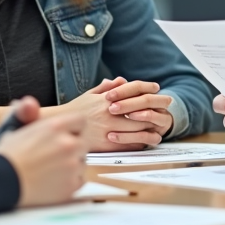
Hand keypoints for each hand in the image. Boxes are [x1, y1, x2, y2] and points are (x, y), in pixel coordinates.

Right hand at [0, 97, 88, 206]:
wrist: (0, 184)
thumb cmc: (5, 157)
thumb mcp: (13, 127)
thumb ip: (25, 112)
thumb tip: (30, 103)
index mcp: (56, 126)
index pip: (80, 121)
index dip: (72, 128)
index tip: (63, 135)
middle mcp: (68, 143)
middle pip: (83, 143)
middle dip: (72, 148)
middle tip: (53, 156)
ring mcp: (72, 165)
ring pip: (82, 162)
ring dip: (71, 165)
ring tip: (49, 169)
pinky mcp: (72, 184)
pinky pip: (79, 180)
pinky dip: (69, 182)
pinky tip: (52, 181)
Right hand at [48, 77, 164, 151]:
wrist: (59, 128)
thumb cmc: (75, 111)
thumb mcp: (90, 95)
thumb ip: (107, 88)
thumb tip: (122, 80)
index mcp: (108, 98)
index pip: (133, 88)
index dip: (147, 88)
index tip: (157, 89)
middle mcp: (110, 112)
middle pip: (141, 109)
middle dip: (156, 109)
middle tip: (166, 110)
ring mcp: (110, 129)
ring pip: (139, 128)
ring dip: (151, 129)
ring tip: (159, 131)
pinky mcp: (108, 144)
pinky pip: (130, 144)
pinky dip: (141, 143)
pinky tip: (146, 142)